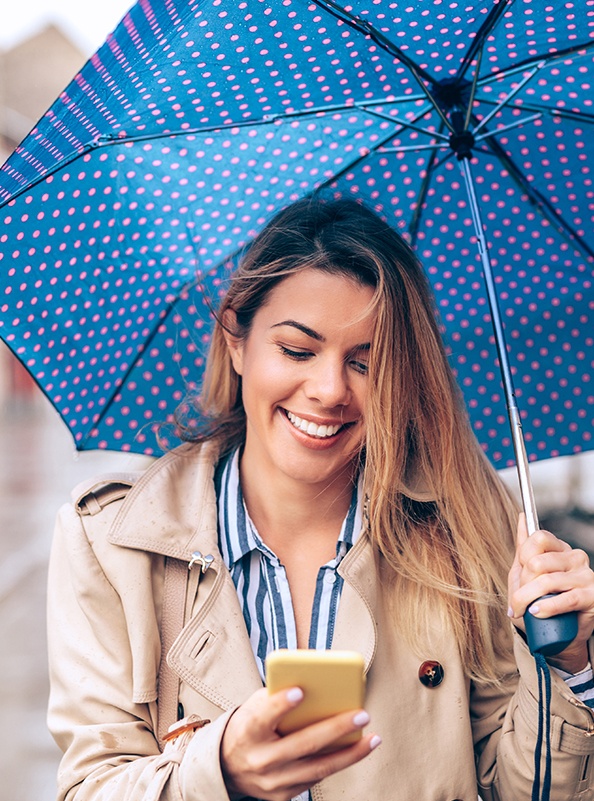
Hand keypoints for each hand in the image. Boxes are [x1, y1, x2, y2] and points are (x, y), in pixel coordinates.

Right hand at [220, 686, 380, 800]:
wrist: (227, 766)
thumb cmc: (250, 725)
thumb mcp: (254, 707)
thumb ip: (279, 698)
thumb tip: (317, 688)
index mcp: (248, 731)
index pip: (264, 716)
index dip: (281, 704)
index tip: (301, 690)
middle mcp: (260, 759)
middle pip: (303, 744)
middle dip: (336, 729)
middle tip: (362, 714)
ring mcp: (273, 782)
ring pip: (317, 768)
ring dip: (350, 754)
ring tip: (373, 738)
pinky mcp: (283, 796)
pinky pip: (316, 778)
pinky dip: (338, 763)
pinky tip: (356, 750)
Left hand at [508, 513, 593, 672]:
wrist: (559, 635)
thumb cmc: (540, 601)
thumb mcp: (526, 574)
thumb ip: (524, 546)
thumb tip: (521, 517)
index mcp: (560, 549)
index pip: (538, 538)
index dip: (523, 557)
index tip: (520, 575)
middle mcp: (575, 558)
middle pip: (538, 562)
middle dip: (522, 584)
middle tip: (519, 601)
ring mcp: (585, 576)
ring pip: (547, 581)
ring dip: (527, 599)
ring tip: (523, 611)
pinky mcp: (592, 597)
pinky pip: (566, 599)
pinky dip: (547, 607)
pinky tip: (537, 612)